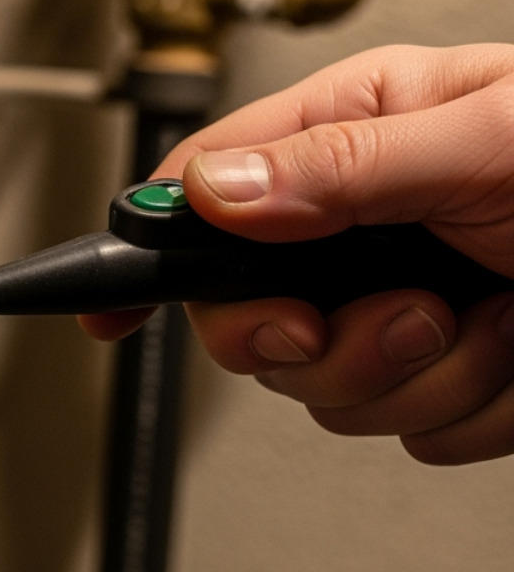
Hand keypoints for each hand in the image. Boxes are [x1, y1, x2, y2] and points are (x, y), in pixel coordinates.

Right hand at [81, 44, 513, 463]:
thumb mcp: (488, 141)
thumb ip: (341, 167)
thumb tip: (215, 194)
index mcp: (354, 138)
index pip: (203, 197)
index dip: (140, 252)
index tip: (97, 306)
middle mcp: (364, 228)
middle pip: (245, 320)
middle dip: (314, 341)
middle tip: (376, 319)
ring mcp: (401, 307)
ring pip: (326, 391)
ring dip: (416, 375)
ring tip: (487, 322)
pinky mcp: (450, 377)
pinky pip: (410, 432)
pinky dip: (473, 411)